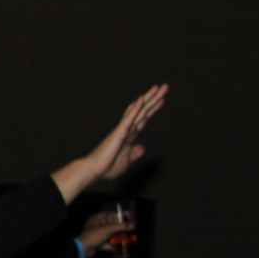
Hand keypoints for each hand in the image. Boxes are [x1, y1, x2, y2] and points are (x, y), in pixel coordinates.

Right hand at [51, 84, 166, 202]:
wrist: (94, 170)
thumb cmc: (107, 167)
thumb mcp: (126, 161)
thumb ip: (134, 153)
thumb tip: (141, 148)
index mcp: (129, 136)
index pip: (143, 118)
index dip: (153, 109)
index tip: (161, 99)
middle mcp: (127, 129)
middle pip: (143, 111)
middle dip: (154, 99)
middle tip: (164, 86)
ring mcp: (123, 130)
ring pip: (138, 111)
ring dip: (148, 99)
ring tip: (157, 88)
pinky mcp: (119, 133)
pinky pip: (129, 119)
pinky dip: (135, 109)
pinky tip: (141, 100)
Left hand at [78, 209, 132, 253]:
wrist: (83, 249)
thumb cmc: (94, 235)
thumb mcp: (108, 229)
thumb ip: (121, 227)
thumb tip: (133, 225)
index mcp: (96, 218)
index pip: (109, 214)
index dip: (117, 216)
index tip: (127, 218)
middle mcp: (95, 225)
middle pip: (109, 224)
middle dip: (118, 227)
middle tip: (128, 228)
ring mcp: (95, 234)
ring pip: (108, 234)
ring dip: (116, 236)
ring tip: (126, 236)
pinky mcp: (96, 242)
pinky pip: (105, 242)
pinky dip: (112, 245)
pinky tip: (120, 247)